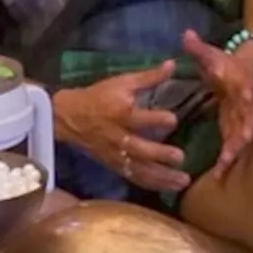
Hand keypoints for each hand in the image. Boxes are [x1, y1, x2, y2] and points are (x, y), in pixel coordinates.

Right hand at [54, 60, 191, 193]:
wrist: (69, 118)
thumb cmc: (98, 97)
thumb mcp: (122, 82)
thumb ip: (149, 77)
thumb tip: (173, 64)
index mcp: (120, 113)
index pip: (139, 118)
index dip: (157, 119)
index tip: (174, 120)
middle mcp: (119, 137)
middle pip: (140, 150)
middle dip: (160, 155)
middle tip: (181, 157)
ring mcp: (117, 155)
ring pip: (140, 170)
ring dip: (162, 177)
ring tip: (183, 181)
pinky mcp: (115, 166)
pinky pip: (135, 178)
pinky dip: (153, 184)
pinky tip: (170, 187)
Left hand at [181, 29, 252, 178]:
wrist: (250, 72)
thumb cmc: (226, 63)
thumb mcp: (212, 55)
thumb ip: (198, 47)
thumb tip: (186, 34)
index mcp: (241, 82)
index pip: (246, 87)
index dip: (248, 93)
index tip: (248, 99)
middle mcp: (247, 103)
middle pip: (250, 117)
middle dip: (245, 130)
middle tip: (239, 143)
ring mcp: (245, 117)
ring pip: (244, 136)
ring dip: (235, 151)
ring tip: (224, 167)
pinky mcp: (239, 129)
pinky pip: (235, 146)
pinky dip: (229, 159)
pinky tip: (219, 175)